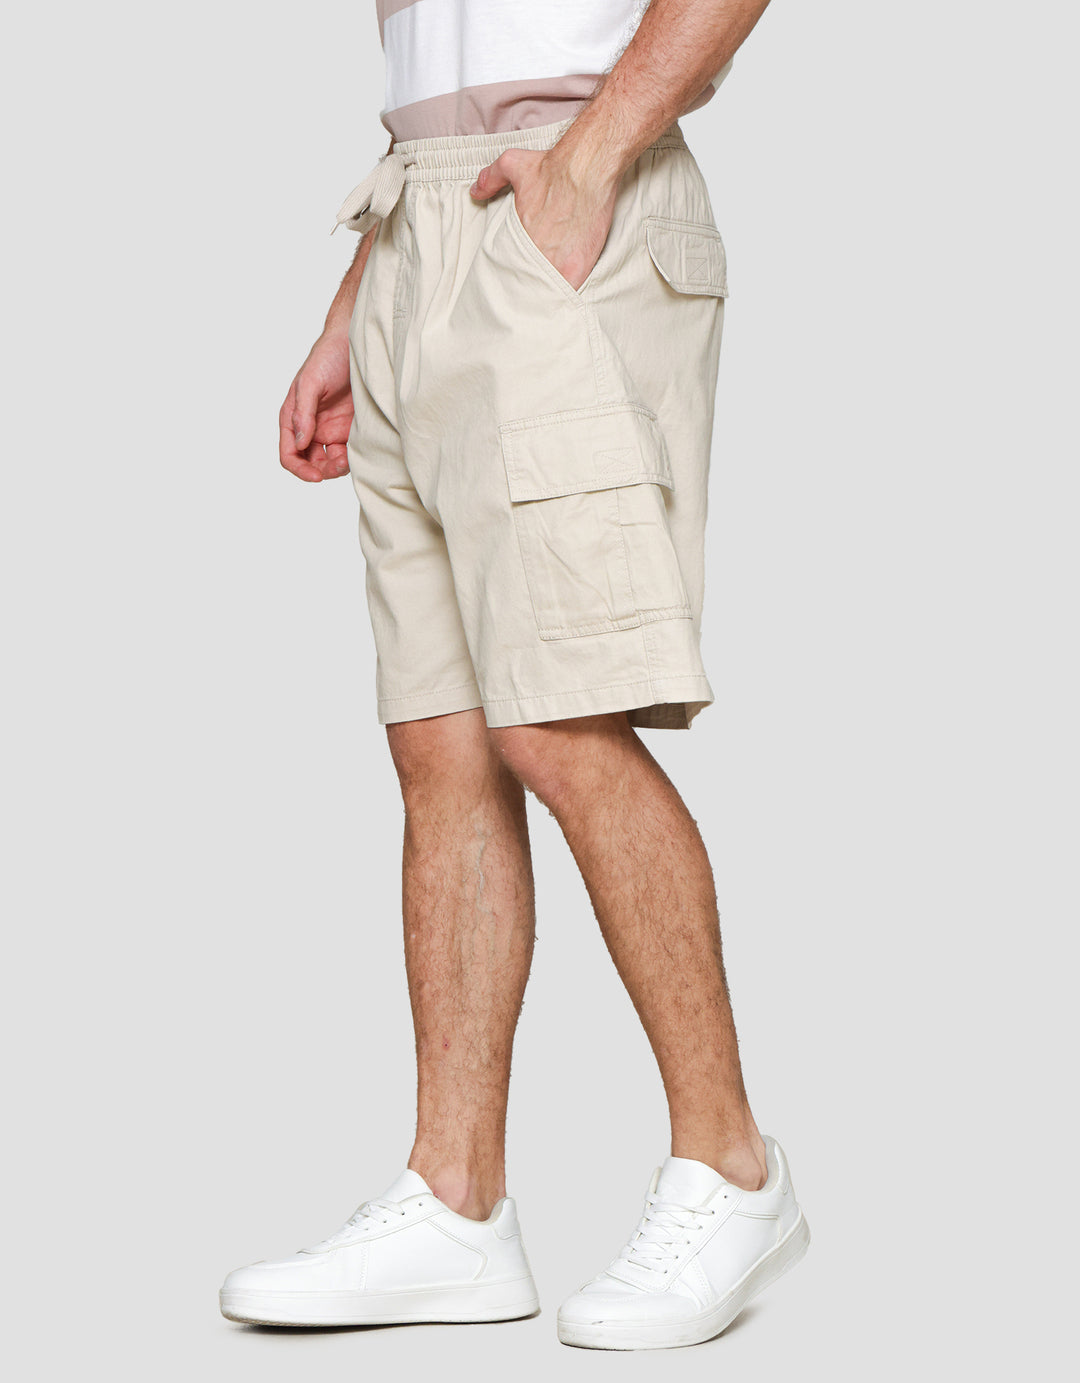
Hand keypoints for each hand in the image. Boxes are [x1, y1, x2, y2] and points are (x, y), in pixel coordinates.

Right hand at [279, 331, 352, 482]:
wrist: (357, 343)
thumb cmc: (328, 356)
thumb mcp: (311, 382)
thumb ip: (303, 412)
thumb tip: (301, 441)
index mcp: (294, 418)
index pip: (290, 454)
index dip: (300, 470)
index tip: (317, 476)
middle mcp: (311, 427)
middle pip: (311, 463)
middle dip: (323, 471)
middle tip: (340, 465)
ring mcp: (331, 430)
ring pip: (331, 462)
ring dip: (339, 467)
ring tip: (350, 458)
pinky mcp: (351, 429)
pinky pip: (349, 453)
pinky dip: (353, 458)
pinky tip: (360, 452)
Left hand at [469, 148, 619, 291]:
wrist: (587, 170)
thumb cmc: (553, 167)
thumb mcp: (513, 163)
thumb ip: (490, 178)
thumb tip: (475, 192)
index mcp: (518, 236)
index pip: (508, 265)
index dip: (511, 274)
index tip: (512, 280)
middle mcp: (534, 254)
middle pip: (525, 281)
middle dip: (525, 288)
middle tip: (524, 298)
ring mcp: (556, 265)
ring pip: (543, 291)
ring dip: (542, 297)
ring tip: (540, 306)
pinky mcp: (576, 270)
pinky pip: (566, 293)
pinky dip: (563, 299)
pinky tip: (558, 305)